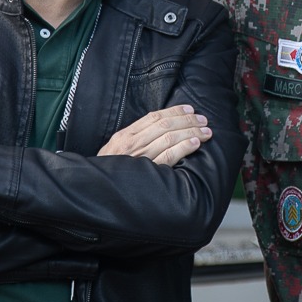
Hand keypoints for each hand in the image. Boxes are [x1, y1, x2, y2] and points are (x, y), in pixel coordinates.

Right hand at [98, 105, 212, 165]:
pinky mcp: (147, 172)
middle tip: (203, 120)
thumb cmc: (109, 172)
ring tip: (205, 131)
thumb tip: (158, 130)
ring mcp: (140, 157)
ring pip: (169, 137)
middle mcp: (132, 143)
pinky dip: (184, 147)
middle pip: (165, 125)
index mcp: (125, 136)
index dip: (174, 111)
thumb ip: (134, 140)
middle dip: (187, 120)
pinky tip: (195, 144)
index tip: (189, 109)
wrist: (96, 191)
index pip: (154, 117)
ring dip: (191, 132)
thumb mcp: (115, 151)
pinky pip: (169, 156)